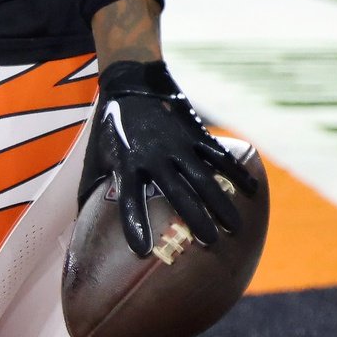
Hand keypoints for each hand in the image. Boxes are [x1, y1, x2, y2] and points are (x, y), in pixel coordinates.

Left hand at [78, 60, 255, 256]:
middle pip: (177, 192)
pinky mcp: (193, 133)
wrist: (132, 86)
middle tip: (211, 243)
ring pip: (203, 176)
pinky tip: (252, 190)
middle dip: (195, 218)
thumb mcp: (100, 155)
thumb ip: (99, 184)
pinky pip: (217, 154)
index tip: (143, 250)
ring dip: (220, 202)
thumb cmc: (114, 129)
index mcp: (127, 163)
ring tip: (234, 227)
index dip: (134, 224)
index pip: (128, 199)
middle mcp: (154, 155)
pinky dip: (235, 171)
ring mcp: (176, 144)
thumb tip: (85, 219)